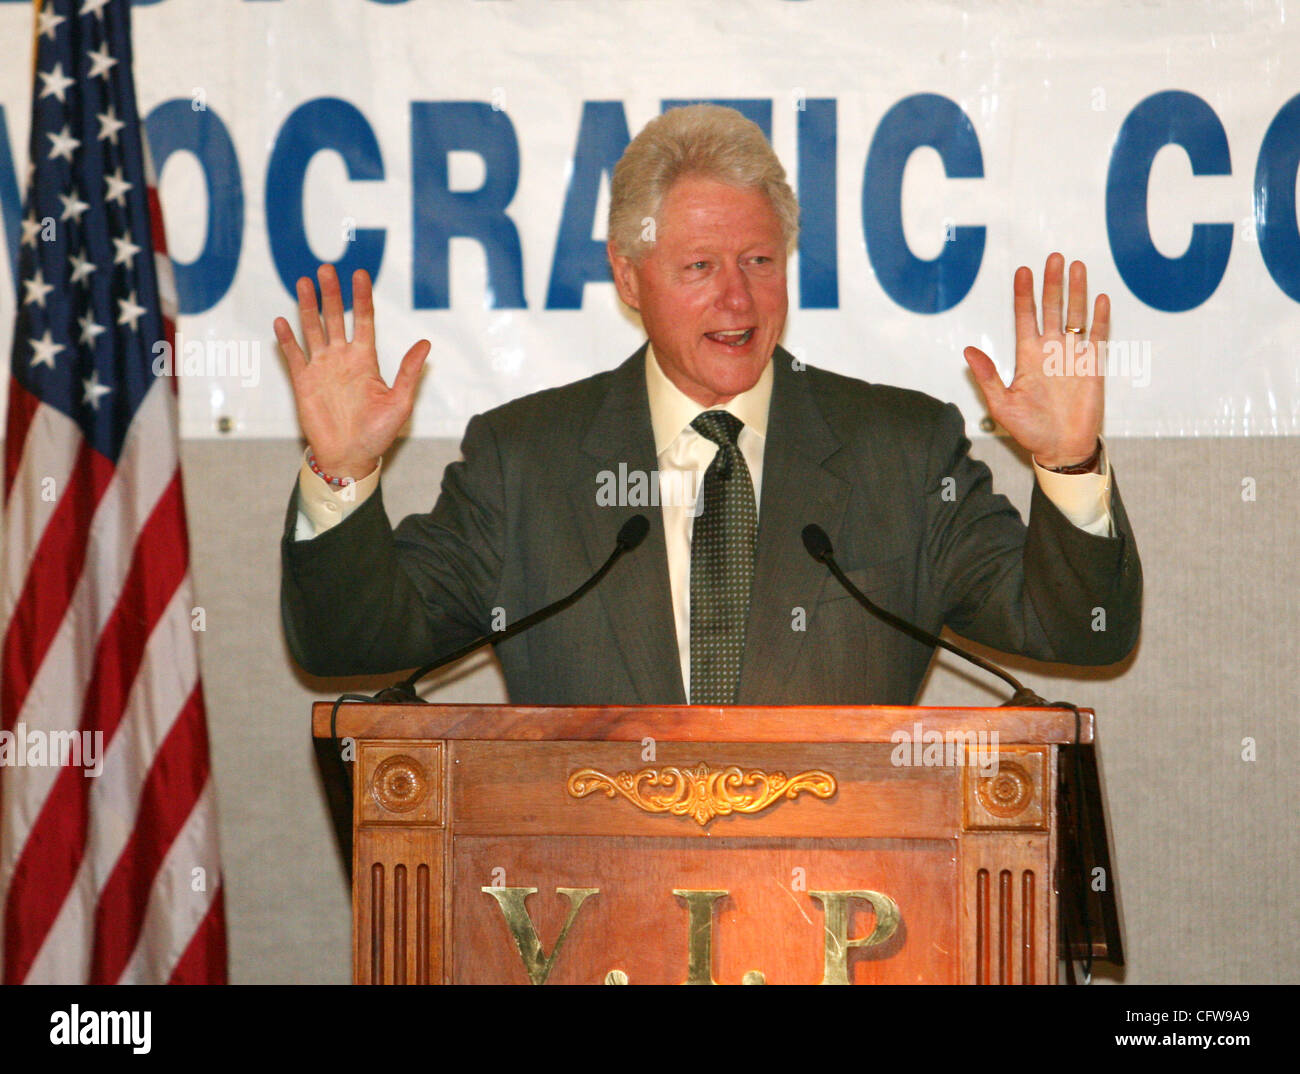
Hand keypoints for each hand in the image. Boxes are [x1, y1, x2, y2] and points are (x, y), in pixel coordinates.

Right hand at [274, 265, 429, 477]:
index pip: (364, 320)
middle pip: (335, 317)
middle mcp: (343, 358)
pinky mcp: (304, 382)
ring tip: (304, 282)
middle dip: (331, 293)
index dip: (361, 297)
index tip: (359, 274)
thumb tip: (425, 344)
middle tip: (326, 268)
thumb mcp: (400, 402)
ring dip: (308, 306)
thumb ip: (409, 372)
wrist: (350, 456)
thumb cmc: (378, 434)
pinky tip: (281, 321)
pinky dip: (287, 339)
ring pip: (313, 329)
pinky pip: (293, 355)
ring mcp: (322, 368)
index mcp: (366, 359)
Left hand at [963, 253, 1107, 468]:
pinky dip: (1100, 319)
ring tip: (1076, 266)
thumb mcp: (1001, 405)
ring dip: (1076, 292)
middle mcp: (1050, 350)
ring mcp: (1072, 356)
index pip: (1025, 318)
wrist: (1060, 448)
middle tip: (1053, 257)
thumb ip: (987, 377)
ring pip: (1075, 316)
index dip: (1024, 295)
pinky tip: (1100, 299)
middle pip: (1052, 308)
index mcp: (1027, 357)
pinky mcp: (1093, 367)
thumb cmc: (1030, 429)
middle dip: (1052, 283)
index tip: (1022, 271)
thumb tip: (968, 351)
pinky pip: (1098, 338)